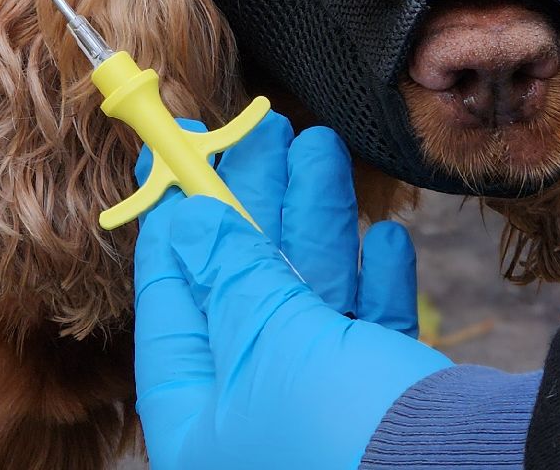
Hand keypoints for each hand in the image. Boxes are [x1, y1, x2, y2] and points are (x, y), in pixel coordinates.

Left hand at [132, 114, 450, 469]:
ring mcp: (322, 416)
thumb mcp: (270, 338)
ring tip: (321, 146)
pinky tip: (388, 235)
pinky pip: (371, 334)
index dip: (174, 231)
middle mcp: (254, 425)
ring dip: (318, 222)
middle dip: (258, 209)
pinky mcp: (386, 409)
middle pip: (246, 295)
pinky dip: (377, 282)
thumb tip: (188, 220)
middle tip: (262, 131)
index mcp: (198, 429)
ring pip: (311, 300)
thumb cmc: (346, 427)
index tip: (174, 161)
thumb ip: (229, 274)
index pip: (171, 312)